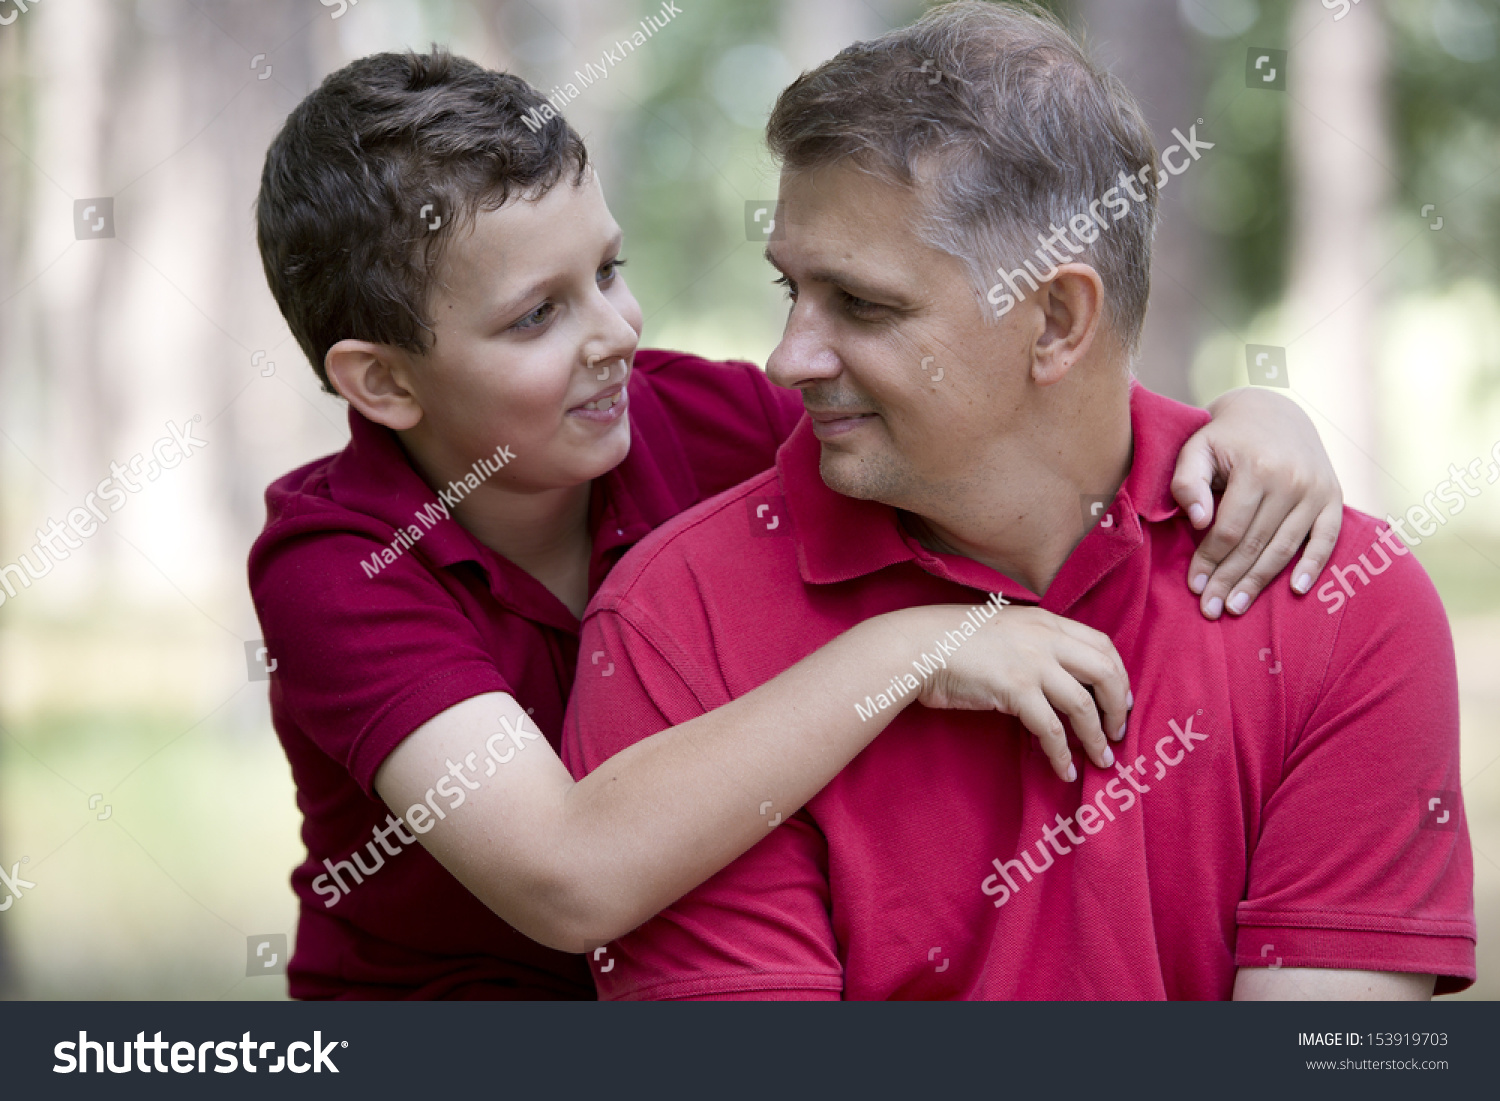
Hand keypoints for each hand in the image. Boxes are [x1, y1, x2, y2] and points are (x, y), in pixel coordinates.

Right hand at [910, 605, 1130, 781]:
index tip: (1119, 699)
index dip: (1118, 674)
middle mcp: (1045, 638)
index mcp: (1045, 621)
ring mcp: (1032, 663)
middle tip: (1117, 731)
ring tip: (1101, 760)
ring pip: (1083, 705)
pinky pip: (1051, 729)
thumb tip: (1056, 677)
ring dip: (1097, 737)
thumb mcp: (1004, 630)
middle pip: (1104, 671)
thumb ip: (1033, 644)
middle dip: (1117, 706)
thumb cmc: (951, 642)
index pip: (1101, 643)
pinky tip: (1064, 771)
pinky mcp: (1015, 689)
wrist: (916, 646)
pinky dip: (1062, 753)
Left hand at [1172, 388, 1341, 618]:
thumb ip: (1188, 481)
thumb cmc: (1224, 437)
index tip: (1194, 585)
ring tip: (1237, 606)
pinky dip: (1314, 565)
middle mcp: (1292, 480)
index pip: (1230, 529)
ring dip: (1260, 582)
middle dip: (1230, 580)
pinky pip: (1326, 538)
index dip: (1210, 561)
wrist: (1272, 411)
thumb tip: (1197, 521)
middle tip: (1212, 610)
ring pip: (1285, 547)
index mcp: (1257, 467)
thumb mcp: (1197, 448)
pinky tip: (1297, 589)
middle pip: (1256, 544)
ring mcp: (1316, 489)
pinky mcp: (1333, 496)